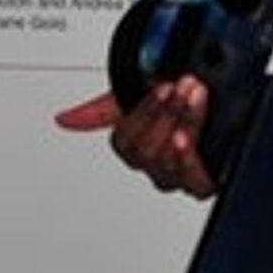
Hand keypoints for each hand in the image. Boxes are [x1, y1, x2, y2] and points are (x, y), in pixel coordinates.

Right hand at [55, 75, 216, 198]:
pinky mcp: (203, 181)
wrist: (209, 93)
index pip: (125, 140)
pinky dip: (193, 164)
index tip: (162, 86)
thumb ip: (98, 110)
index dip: (145, 113)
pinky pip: (195, 187)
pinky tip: (192, 141)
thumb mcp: (132, 93)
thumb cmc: (171, 94)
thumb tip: (63, 120)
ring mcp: (177, 174)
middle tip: (183, 87)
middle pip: (147, 152)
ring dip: (185, 128)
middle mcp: (152, 165)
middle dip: (167, 115)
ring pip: (169, 165)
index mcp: (132, 146)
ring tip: (195, 101)